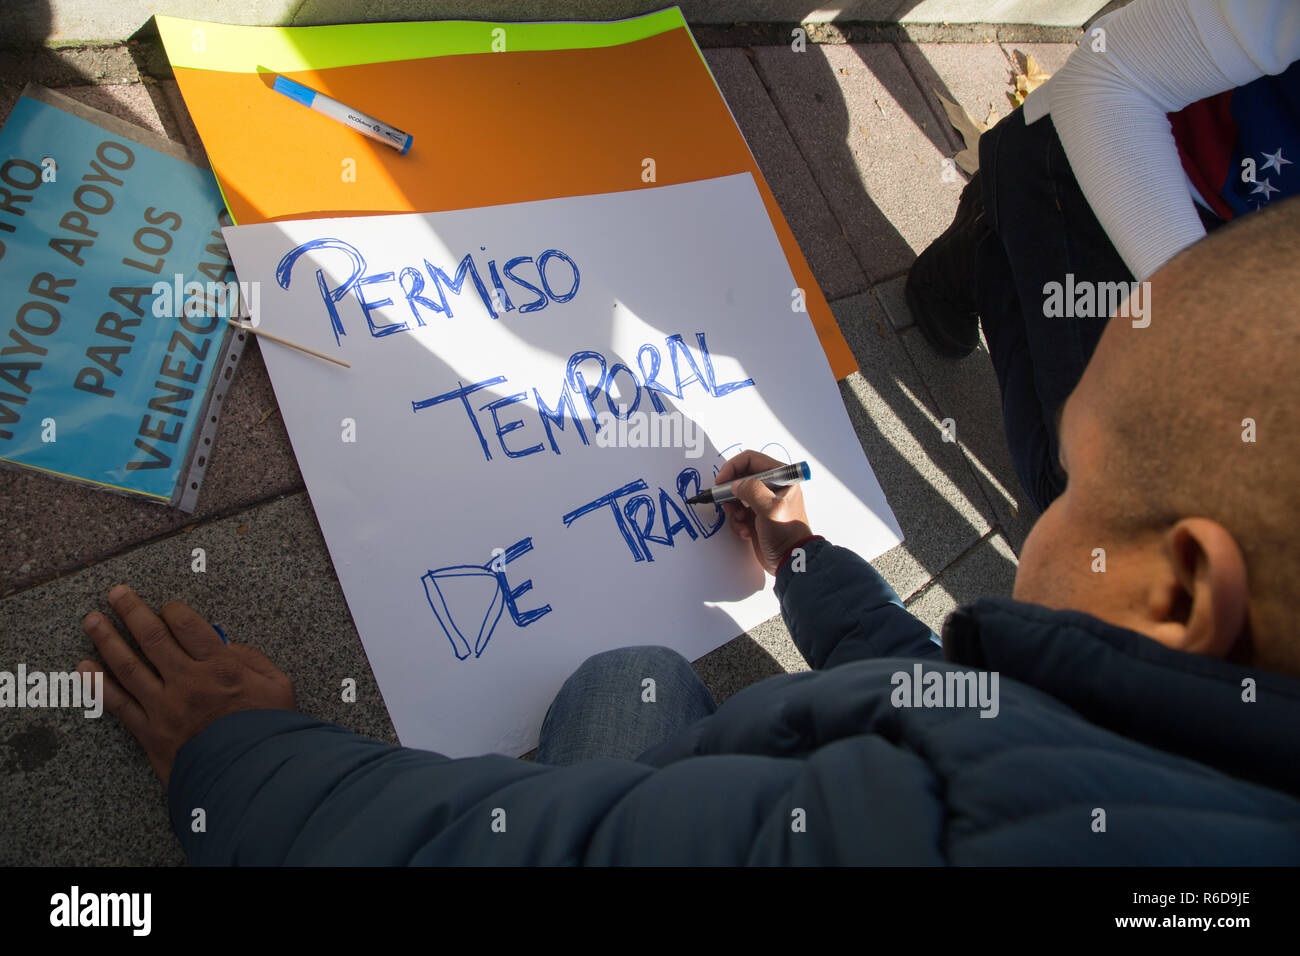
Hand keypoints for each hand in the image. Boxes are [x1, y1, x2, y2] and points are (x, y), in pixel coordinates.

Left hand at [77, 586, 294, 786]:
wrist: (251, 778)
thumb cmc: (269, 732)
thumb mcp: (278, 686)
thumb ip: (253, 659)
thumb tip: (227, 647)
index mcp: (221, 666)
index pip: (188, 626)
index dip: (173, 610)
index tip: (166, 606)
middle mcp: (188, 681)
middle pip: (152, 638)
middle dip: (131, 612)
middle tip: (115, 594)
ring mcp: (165, 707)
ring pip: (128, 666)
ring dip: (106, 640)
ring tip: (91, 621)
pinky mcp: (150, 733)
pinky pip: (118, 705)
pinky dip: (99, 685)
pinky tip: (85, 669)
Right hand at [715, 450, 813, 575]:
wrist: (790, 560)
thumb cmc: (786, 533)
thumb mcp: (771, 509)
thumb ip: (752, 491)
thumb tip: (735, 485)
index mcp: (781, 477)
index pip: (750, 460)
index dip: (732, 468)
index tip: (720, 482)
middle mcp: (771, 486)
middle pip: (740, 477)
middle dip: (730, 492)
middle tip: (728, 506)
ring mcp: (762, 501)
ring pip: (736, 496)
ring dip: (733, 510)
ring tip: (741, 522)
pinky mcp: (755, 516)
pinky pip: (737, 512)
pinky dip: (737, 522)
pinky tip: (746, 532)